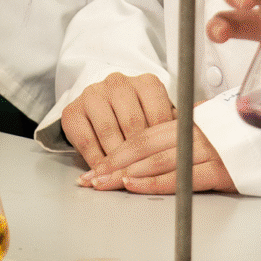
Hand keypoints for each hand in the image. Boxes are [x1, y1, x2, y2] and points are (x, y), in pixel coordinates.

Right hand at [57, 71, 173, 169]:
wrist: (101, 108)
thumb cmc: (137, 118)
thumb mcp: (157, 120)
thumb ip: (171, 131)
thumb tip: (187, 153)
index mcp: (146, 83)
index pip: (158, 115)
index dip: (161, 144)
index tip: (163, 165)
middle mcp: (119, 83)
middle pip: (133, 123)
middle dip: (138, 155)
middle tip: (143, 176)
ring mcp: (93, 93)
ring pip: (108, 131)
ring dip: (116, 159)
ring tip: (122, 177)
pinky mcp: (72, 110)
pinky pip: (85, 139)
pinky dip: (95, 160)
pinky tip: (102, 172)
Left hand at [80, 117, 236, 195]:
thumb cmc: (244, 132)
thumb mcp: (210, 124)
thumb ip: (183, 131)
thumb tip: (154, 142)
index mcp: (188, 121)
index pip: (142, 137)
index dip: (117, 152)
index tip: (96, 166)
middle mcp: (194, 133)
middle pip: (143, 149)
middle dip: (113, 166)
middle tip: (90, 181)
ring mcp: (207, 150)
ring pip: (156, 161)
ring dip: (125, 175)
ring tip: (103, 185)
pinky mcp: (221, 169)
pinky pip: (181, 177)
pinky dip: (154, 182)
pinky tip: (133, 186)